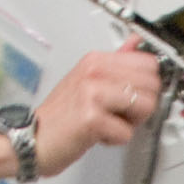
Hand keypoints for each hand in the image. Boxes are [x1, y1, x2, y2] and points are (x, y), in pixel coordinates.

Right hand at [33, 47, 165, 173]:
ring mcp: (92, 93)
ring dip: (131, 123)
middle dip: (142, 105)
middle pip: (151, 85)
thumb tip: (136, 42)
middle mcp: (94, 72)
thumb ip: (116, 63)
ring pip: (145, 106)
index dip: (147, 85)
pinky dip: (115, 140)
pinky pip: (127, 132)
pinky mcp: (91, 118)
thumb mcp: (87, 80)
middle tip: (118, 113)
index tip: (134, 96)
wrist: (32, 138)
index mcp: (96, 60)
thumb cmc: (61, 115)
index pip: (148, 63)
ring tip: (108, 122)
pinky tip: (97, 134)